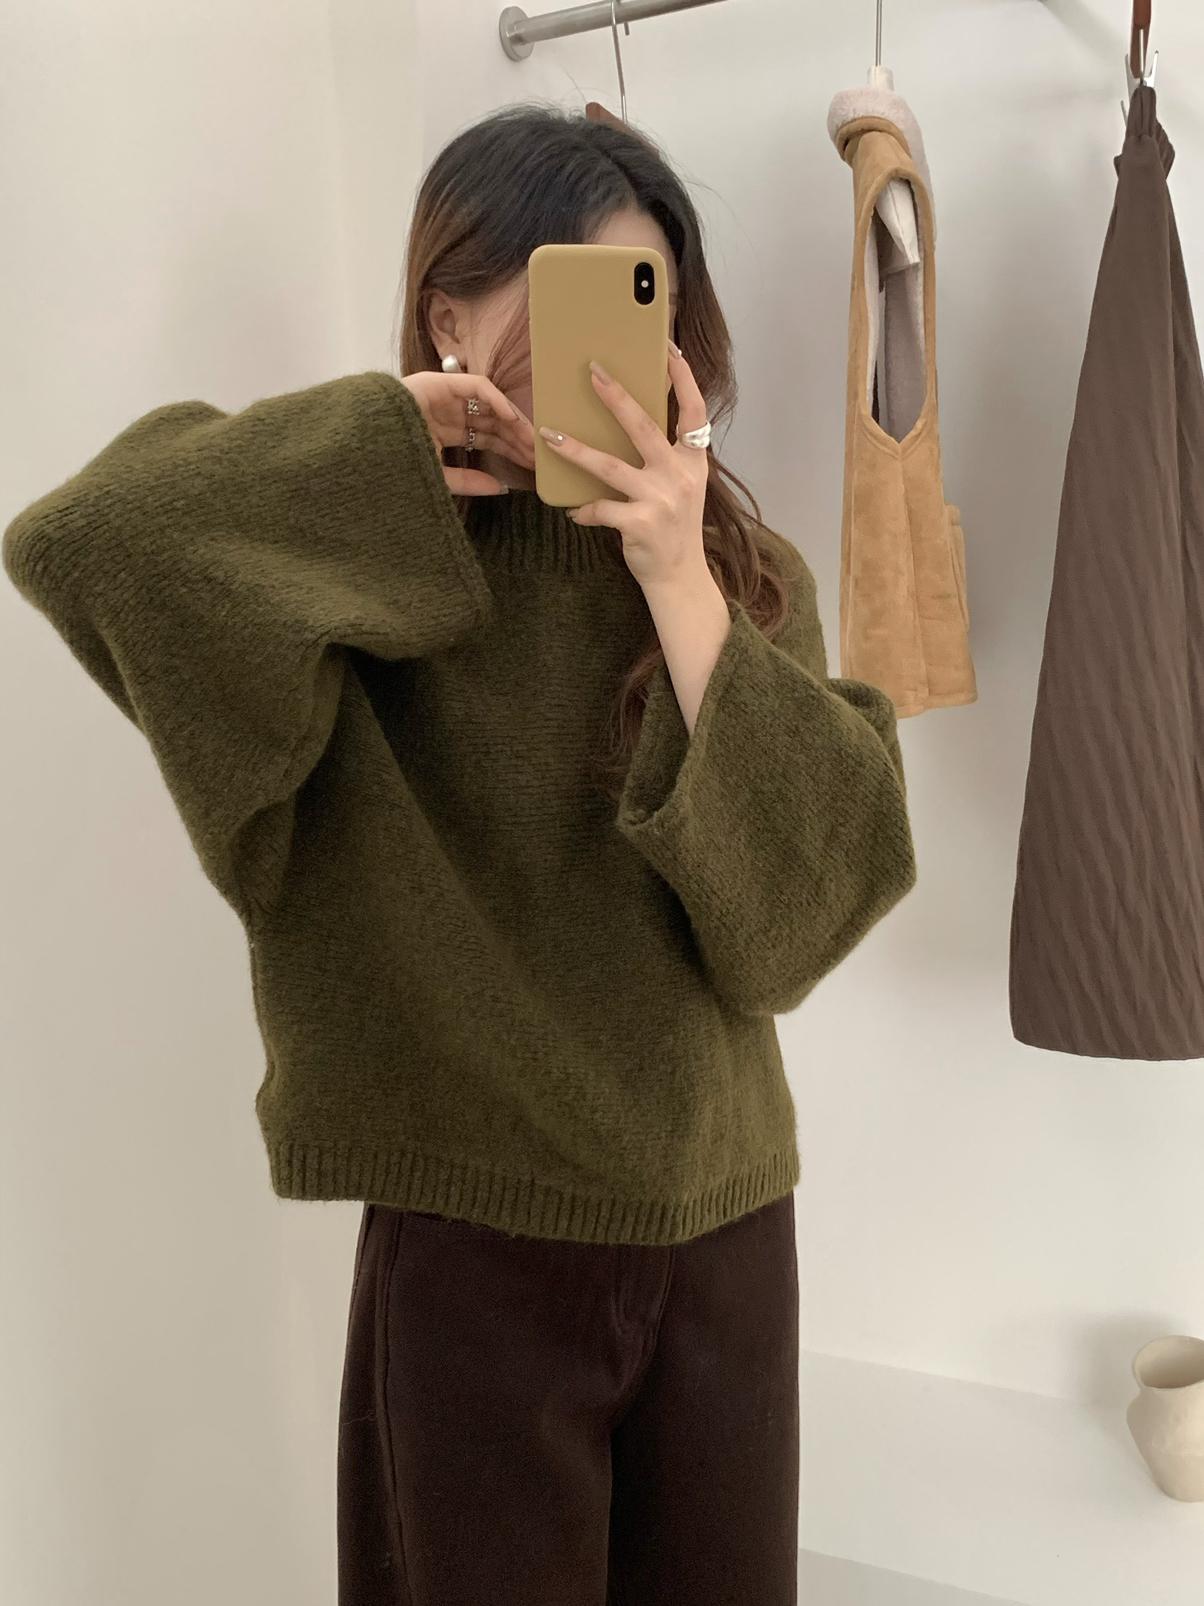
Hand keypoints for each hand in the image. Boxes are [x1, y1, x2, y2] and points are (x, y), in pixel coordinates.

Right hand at [401, 369, 535, 495]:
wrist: (362, 445)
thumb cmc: (391, 463)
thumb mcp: (435, 477)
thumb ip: (466, 482)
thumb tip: (500, 488)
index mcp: (447, 432)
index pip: (488, 439)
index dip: (511, 451)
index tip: (532, 466)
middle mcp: (449, 412)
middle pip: (493, 423)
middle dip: (518, 438)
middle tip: (540, 455)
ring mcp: (444, 395)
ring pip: (490, 405)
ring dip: (513, 421)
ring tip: (531, 440)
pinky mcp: (440, 382)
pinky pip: (477, 386)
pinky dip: (497, 400)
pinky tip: (513, 420)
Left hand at [538, 343, 709, 589]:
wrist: (680, 577)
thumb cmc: (674, 528)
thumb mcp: (682, 487)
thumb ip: (666, 457)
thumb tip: (631, 421)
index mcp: (693, 461)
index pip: (693, 410)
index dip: (682, 378)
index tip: (668, 349)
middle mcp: (679, 475)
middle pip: (644, 426)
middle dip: (616, 396)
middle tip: (592, 371)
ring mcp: (660, 499)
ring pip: (609, 465)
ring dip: (575, 449)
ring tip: (549, 434)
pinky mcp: (639, 523)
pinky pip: (600, 508)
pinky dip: (584, 510)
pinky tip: (575, 512)